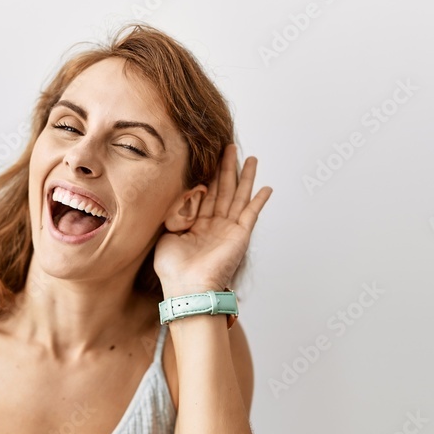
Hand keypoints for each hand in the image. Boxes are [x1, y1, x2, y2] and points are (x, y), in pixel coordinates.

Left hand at [153, 144, 272, 295]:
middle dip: (226, 168)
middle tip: (229, 147)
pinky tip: (267, 188)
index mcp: (195, 226)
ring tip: (251, 158)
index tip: (208, 157)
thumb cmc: (173, 268)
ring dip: (245, 177)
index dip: (207, 175)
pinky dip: (259, 201)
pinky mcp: (240, 235)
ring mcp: (228, 230)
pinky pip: (251, 214)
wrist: (187, 287)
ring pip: (238, 196)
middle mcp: (213, 226)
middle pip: (222, 190)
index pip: (204, 194)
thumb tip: (172, 199)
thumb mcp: (166, 235)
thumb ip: (172, 216)